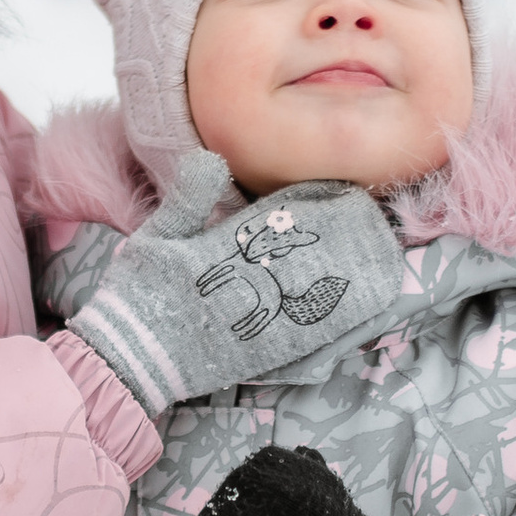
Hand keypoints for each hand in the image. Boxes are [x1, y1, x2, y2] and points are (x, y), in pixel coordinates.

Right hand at [67, 163, 405, 416]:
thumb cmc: (137, 295)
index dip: (313, 205)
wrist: (130, 358)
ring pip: (320, 294)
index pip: (277, 222)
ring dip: (352, 275)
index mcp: (222, 251)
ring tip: (385, 256)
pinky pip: (317, 337)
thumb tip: (210, 158)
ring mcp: (262, 323)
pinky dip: (345, 321)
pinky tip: (371, 310)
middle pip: (310, 256)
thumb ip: (186, 198)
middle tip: (375, 217)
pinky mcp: (268, 356)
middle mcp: (249, 287)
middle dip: (344, 237)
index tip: (340, 189)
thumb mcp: (155, 237)